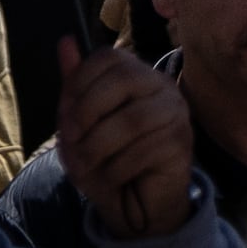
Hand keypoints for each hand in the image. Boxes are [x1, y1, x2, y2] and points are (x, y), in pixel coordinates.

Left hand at [54, 37, 196, 241]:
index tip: (66, 116)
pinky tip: (112, 177)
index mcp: (137, 75)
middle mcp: (162, 86)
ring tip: (86, 166)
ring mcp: (176, 113)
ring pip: (130, 121)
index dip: (78, 84)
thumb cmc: (107, 160)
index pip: (108, 57)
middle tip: (72, 143)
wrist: (136, 206)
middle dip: (86, 115)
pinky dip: (114, 170)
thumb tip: (65, 41)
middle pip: (121, 81)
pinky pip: (141, 151)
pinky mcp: (181, 143)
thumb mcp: (81, 126)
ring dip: (96, 149)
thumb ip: (75, 87)